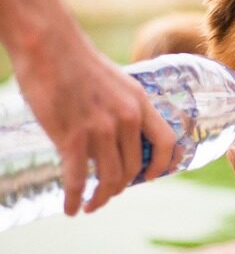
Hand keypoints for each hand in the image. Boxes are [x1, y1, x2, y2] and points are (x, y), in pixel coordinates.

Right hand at [12, 29, 175, 215]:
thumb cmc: (79, 62)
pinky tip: (70, 208)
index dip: (163, 165)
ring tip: (91, 204)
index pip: (166, 142)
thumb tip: (122, 134)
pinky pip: (78, 180)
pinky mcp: (72, 137)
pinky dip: (75, 199)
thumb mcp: (118, 82)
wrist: (49, 45)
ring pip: (109, 178)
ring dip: (101, 198)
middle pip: (134, 168)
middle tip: (109, 192)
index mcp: (140, 102)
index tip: (151, 177)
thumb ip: (124, 107)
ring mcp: (101, 129)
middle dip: (122, 187)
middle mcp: (126, 118)